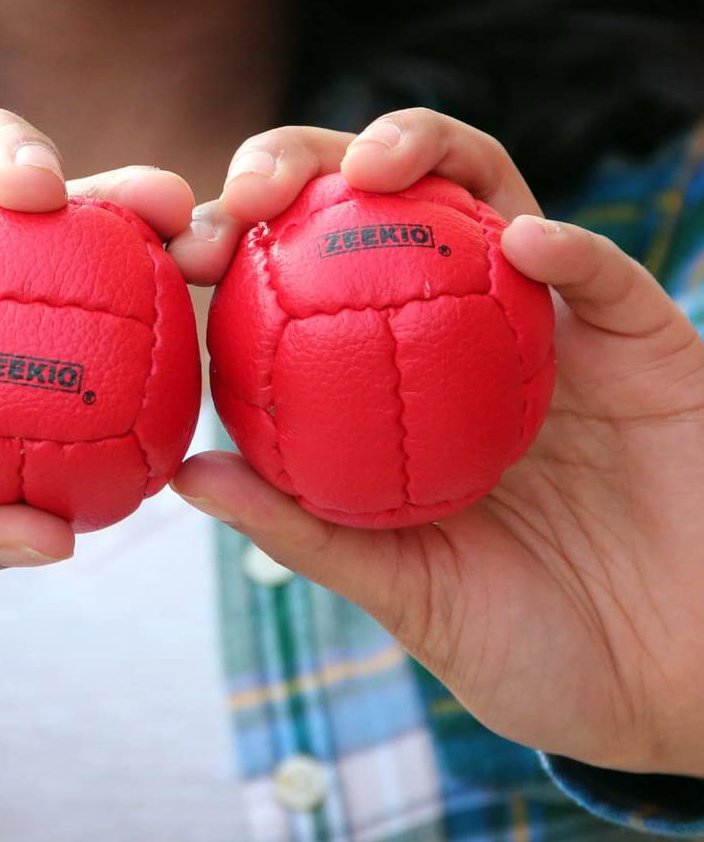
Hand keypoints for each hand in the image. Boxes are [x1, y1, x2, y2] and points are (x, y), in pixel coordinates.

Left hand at [162, 107, 703, 777]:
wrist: (676, 689)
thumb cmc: (537, 648)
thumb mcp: (404, 590)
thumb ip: (303, 528)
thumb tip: (186, 472)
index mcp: (399, 380)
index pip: (308, 276)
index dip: (246, 238)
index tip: (188, 245)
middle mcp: (464, 332)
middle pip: (382, 205)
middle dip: (310, 161)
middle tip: (255, 184)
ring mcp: (552, 327)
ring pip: (489, 196)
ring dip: (427, 152)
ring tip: (370, 165)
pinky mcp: (645, 341)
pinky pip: (607, 276)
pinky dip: (570, 249)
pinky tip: (521, 246)